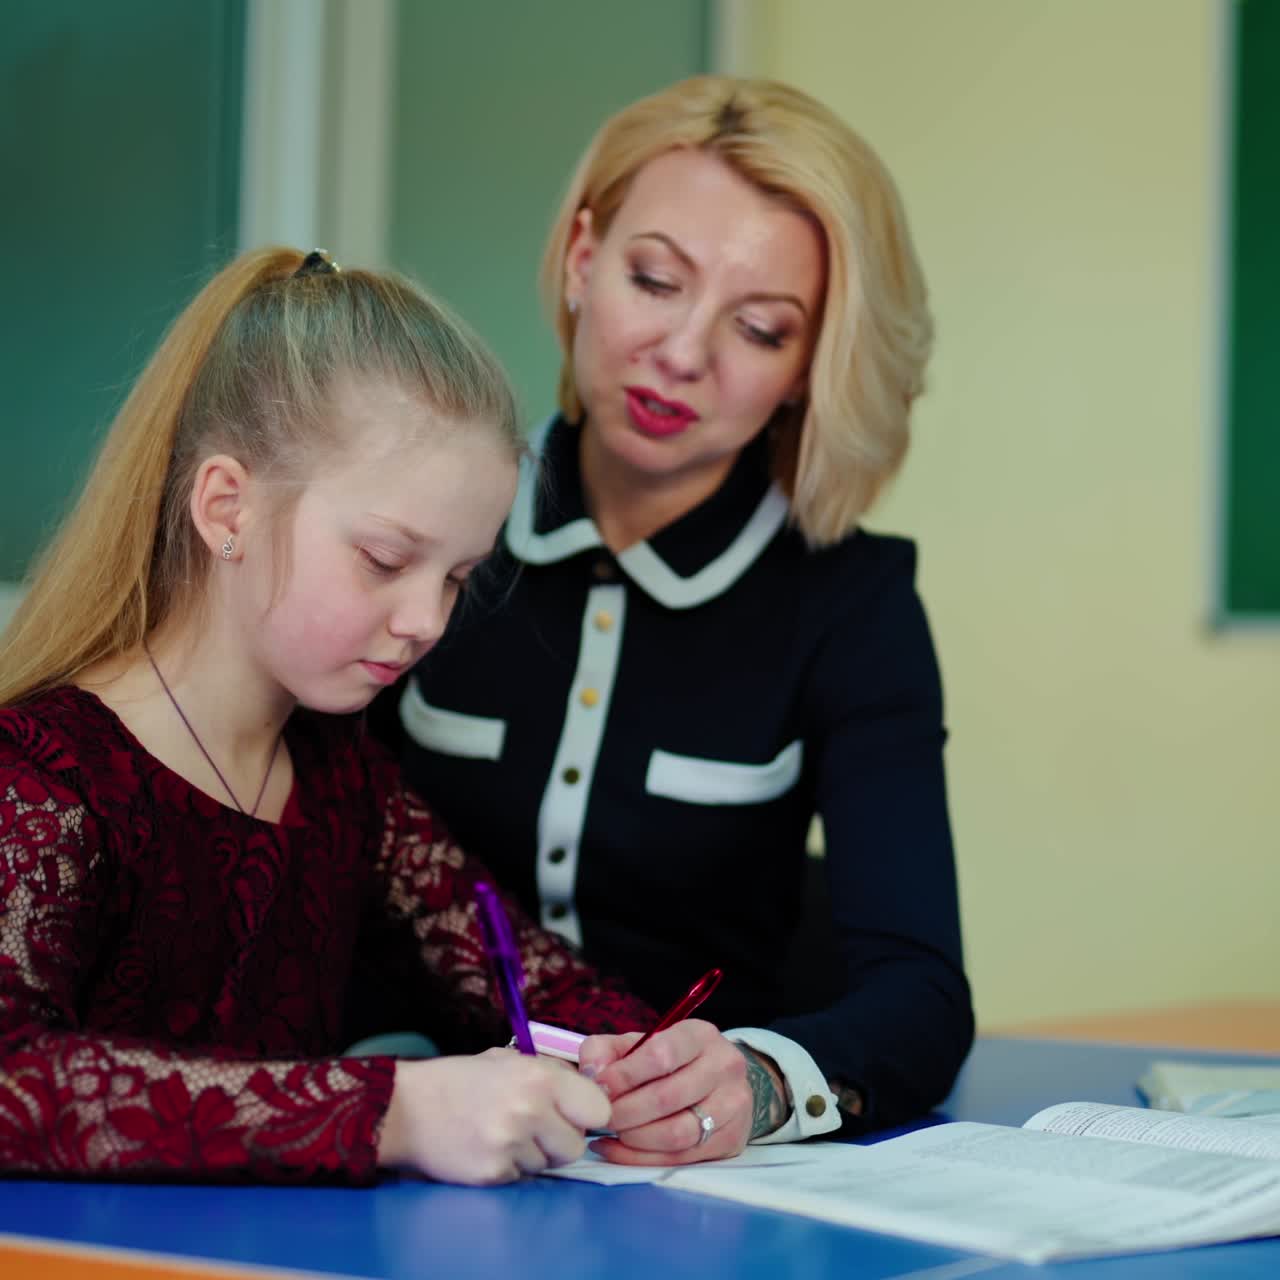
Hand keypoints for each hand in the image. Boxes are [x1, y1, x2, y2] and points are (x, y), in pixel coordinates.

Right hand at [378, 1049, 610, 1184]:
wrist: (407, 1109)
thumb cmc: (460, 1080)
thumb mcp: (508, 1060)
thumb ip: (550, 1073)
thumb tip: (591, 1087)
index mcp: (539, 1077)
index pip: (598, 1108)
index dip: (587, 1113)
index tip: (574, 1114)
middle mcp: (530, 1111)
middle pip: (576, 1146)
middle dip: (560, 1140)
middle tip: (535, 1128)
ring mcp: (512, 1145)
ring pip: (548, 1165)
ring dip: (533, 1155)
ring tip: (503, 1135)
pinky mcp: (494, 1174)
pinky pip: (521, 1178)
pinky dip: (508, 1168)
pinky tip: (486, 1149)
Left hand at [577, 1020, 759, 1164]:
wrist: (722, 1082)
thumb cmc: (674, 1061)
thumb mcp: (642, 1043)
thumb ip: (607, 1050)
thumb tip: (591, 1074)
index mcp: (700, 1035)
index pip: (662, 1054)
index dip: (625, 1074)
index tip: (599, 1087)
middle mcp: (724, 1067)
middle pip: (667, 1097)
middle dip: (625, 1111)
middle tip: (601, 1116)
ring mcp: (732, 1105)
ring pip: (676, 1133)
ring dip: (634, 1138)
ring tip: (611, 1132)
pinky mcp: (731, 1140)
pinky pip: (680, 1158)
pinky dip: (641, 1158)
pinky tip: (617, 1148)